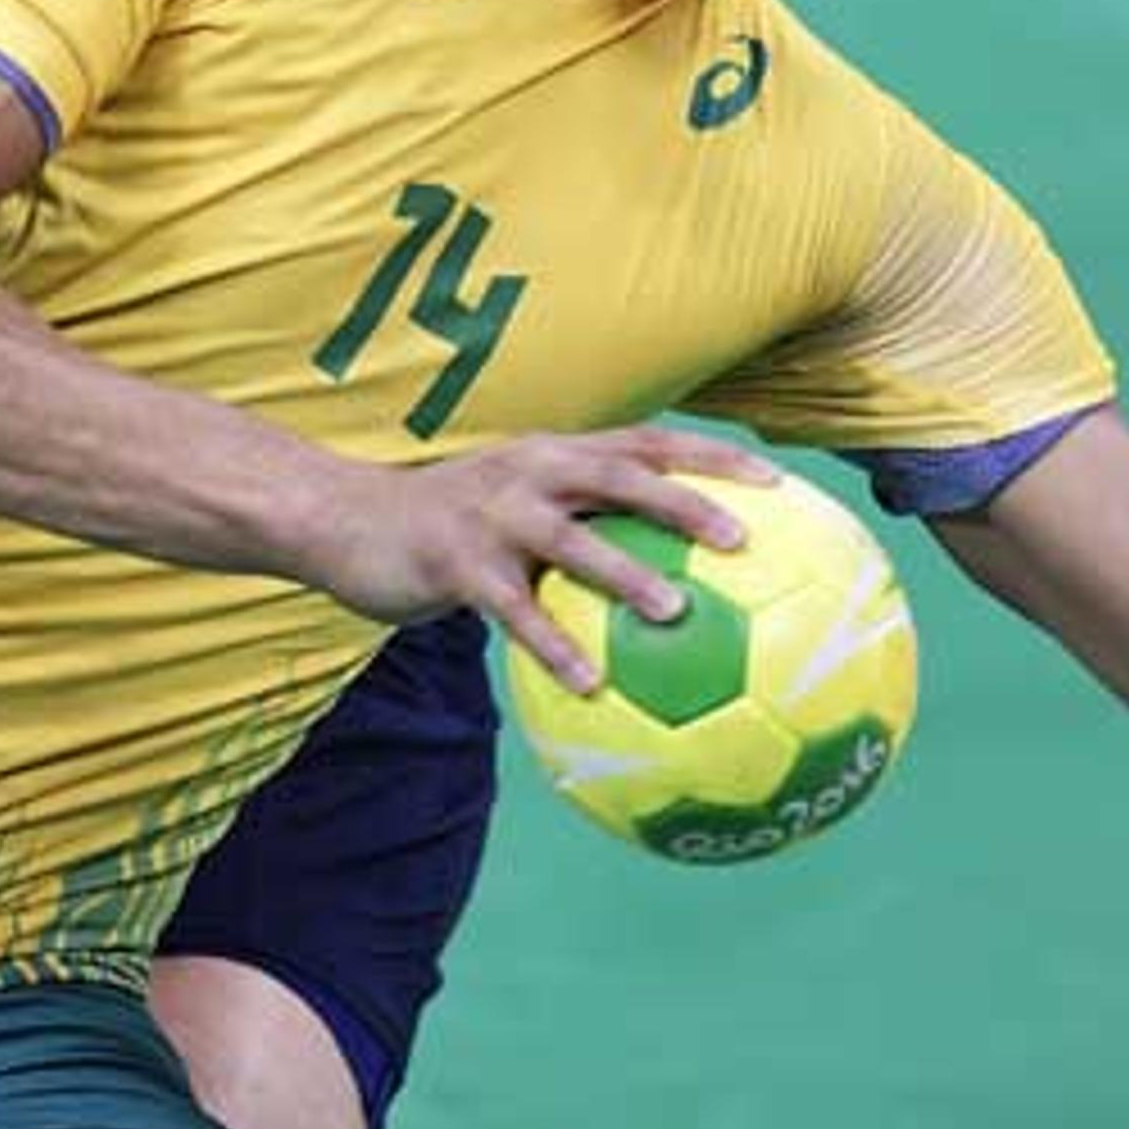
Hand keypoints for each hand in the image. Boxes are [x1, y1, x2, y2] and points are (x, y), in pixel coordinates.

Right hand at [302, 428, 779, 692]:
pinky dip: (552, 645)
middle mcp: (532, 470)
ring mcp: (492, 512)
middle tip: (744, 541)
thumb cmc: (450, 526)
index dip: (715, 458)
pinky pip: (513, 608)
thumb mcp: (518, 509)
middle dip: (686, 502)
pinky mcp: (455, 560)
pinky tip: (590, 686)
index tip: (781, 484)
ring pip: (571, 540)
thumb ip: (581, 530)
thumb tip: (668, 578)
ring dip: (626, 575)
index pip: (649, 442)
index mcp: (557, 455)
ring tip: (676, 613)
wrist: (347, 522)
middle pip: (622, 475)